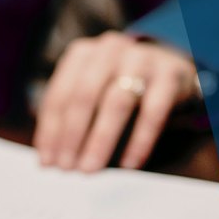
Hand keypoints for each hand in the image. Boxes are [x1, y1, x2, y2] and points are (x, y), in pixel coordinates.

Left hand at [33, 31, 198, 171]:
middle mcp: (110, 50)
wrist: (171, 68)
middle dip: (72, 135)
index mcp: (83, 53)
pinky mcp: (170, 74)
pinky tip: (129, 164)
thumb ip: (70, 118)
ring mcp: (142, 59)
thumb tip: (47, 160)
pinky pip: (153, 111)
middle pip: (85, 95)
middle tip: (68, 169)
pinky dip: (140, 140)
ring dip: (101, 140)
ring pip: (117, 102)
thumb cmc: (121, 85)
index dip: (51, 130)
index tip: (48, 162)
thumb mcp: (92, 90)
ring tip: (90, 169)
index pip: (60, 94)